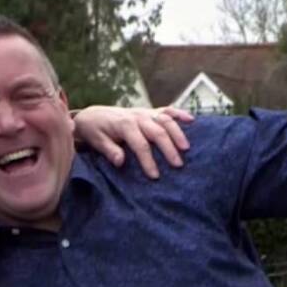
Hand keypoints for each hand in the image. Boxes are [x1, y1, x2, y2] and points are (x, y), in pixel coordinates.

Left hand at [72, 106, 193, 178]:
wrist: (94, 115)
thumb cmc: (95, 131)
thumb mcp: (96, 141)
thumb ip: (109, 150)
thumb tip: (120, 161)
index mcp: (124, 124)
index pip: (140, 144)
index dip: (148, 160)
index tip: (155, 175)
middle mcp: (138, 116)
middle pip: (157, 132)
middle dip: (168, 148)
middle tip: (177, 165)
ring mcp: (145, 113)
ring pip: (165, 120)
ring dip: (178, 133)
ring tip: (186, 148)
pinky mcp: (150, 112)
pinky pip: (167, 110)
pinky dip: (180, 114)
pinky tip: (192, 120)